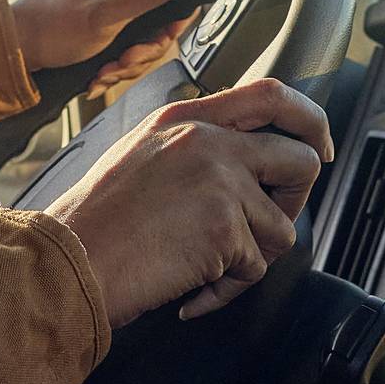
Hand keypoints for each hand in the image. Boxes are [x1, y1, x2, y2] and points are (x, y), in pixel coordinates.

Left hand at [8, 0, 196, 92]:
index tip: (156, 40)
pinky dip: (116, 58)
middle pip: (161, 10)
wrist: (15, 46)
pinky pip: (127, 36)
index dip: (173, 15)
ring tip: (105, 71)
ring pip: (144, 29)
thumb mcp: (105, 16)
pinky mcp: (103, 10)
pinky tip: (99, 70)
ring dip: (128, 59)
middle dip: (145, 46)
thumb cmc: (51, 29)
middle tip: (124, 61)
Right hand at [40, 79, 333, 324]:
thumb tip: (242, 163)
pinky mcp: (225, 228)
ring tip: (204, 265)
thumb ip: (191, 147)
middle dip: (295, 201)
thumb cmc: (93, 223)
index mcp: (184, 116)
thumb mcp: (141, 154)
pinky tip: (190, 289)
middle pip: (300, 159)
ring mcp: (219, 181)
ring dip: (250, 258)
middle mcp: (206, 140)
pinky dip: (226, 290)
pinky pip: (255, 268)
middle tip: (265, 225)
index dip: (309, 120)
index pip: (271, 94)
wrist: (66, 261)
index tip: (318, 145)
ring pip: (282, 227)